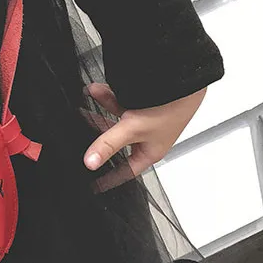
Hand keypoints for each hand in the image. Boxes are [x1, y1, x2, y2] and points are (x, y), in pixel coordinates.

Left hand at [83, 83, 205, 189]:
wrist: (182, 78)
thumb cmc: (171, 108)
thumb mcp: (132, 130)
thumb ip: (109, 144)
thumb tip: (91, 162)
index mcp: (148, 152)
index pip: (125, 170)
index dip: (110, 178)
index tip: (95, 184)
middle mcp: (146, 137)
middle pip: (115, 142)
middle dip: (98, 135)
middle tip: (81, 137)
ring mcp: (144, 119)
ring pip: (115, 119)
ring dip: (100, 111)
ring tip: (85, 107)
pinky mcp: (143, 103)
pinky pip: (119, 103)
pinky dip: (108, 98)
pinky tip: (97, 92)